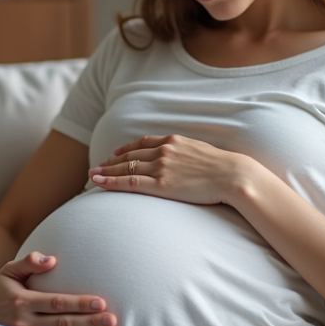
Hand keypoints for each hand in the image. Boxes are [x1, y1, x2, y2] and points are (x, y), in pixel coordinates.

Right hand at [0, 251, 118, 325]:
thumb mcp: (9, 269)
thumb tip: (51, 260)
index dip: (80, 304)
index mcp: (22, 301)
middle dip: (90, 324)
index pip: (57, 303)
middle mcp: (24, 323)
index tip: (101, 303)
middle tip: (113, 323)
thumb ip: (29, 262)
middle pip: (63, 325)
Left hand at [88, 134, 249, 205]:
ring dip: (106, 172)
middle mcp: (163, 151)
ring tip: (93, 175)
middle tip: (97, 166)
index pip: (143, 143)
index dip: (127, 149)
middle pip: (130, 156)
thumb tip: (183, 159)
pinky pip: (129, 183)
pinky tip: (99, 183)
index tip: (116, 153)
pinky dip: (111, 182)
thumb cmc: (222, 167)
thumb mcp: (201, 151)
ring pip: (125, 169)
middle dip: (111, 162)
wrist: (232, 175)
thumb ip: (186, 152)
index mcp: (173, 141)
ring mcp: (161, 167)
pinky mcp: (161, 184)